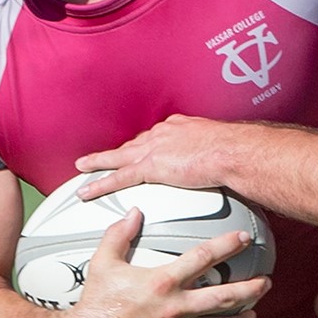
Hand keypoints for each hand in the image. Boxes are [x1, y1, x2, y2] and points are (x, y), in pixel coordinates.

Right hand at [68, 207, 270, 317]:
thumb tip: (135, 211)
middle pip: (226, 297)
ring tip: (254, 311)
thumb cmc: (97, 300)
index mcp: (162, 281)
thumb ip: (120, 234)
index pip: (204, 258)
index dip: (228, 245)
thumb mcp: (103, 261)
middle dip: (251, 288)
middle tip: (266, 281)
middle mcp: (176, 307)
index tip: (245, 238)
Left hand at [75, 115, 240, 199]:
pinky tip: (87, 191)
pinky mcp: (151, 166)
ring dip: (98, 163)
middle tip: (102, 158)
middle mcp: (162, 134)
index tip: (139, 149)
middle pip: (132, 144)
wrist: (232, 151)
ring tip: (83, 168)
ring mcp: (154, 149)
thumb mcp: (221, 144)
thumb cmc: (234, 149)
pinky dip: (101, 184)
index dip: (143, 145)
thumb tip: (221, 160)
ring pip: (118, 157)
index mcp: (179, 127)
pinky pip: (119, 177)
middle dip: (117, 152)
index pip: (154, 137)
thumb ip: (213, 151)